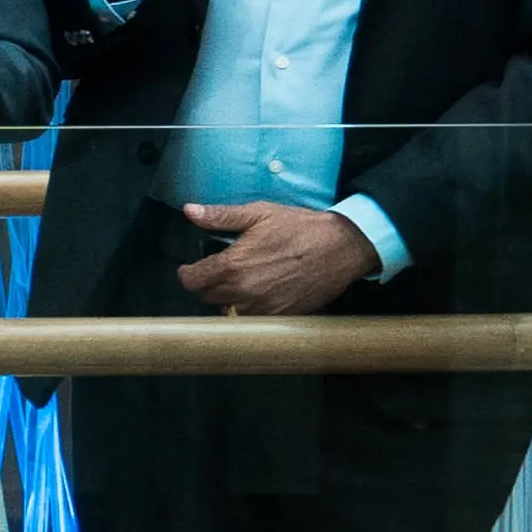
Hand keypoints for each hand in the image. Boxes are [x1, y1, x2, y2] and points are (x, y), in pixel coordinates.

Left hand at [176, 199, 375, 316]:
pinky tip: (259, 294)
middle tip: (219, 272)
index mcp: (232, 267)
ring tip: (239, 283)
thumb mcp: (259, 213)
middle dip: (208, 284)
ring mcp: (264, 308)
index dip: (189, 273)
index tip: (193, 268)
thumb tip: (189, 211)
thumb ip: (221, 216)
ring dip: (229, 300)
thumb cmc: (301, 227)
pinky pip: (255, 320)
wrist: (343, 247)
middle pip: (208, 298)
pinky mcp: (282, 317)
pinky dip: (251, 310)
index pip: (192, 281)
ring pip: (230, 311)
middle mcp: (244, 292)